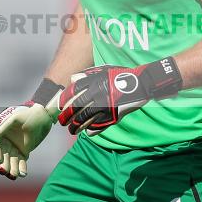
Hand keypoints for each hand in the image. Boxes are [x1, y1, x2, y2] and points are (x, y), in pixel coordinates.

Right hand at [0, 79, 62, 178]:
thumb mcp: (15, 118)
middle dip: (3, 164)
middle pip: (1, 157)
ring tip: (15, 174)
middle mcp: (5, 142)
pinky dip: (21, 168)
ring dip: (12, 169)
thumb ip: (3, 127)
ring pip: (10, 162)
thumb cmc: (28, 114)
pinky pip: (20, 162)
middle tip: (6, 171)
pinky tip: (23, 174)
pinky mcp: (23, 152)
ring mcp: (14, 148)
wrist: (44, 116)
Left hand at [57, 57, 181, 135]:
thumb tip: (72, 79)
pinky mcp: (114, 114)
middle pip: (76, 107)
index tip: (60, 106)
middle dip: (66, 116)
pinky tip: (87, 132)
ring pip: (85, 118)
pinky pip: (99, 124)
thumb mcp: (103, 70)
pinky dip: (92, 130)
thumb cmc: (121, 75)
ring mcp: (106, 105)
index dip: (64, 100)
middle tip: (62, 122)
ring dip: (76, 126)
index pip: (73, 92)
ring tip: (72, 130)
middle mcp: (98, 93)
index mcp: (94, 81)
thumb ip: (87, 74)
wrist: (141, 83)